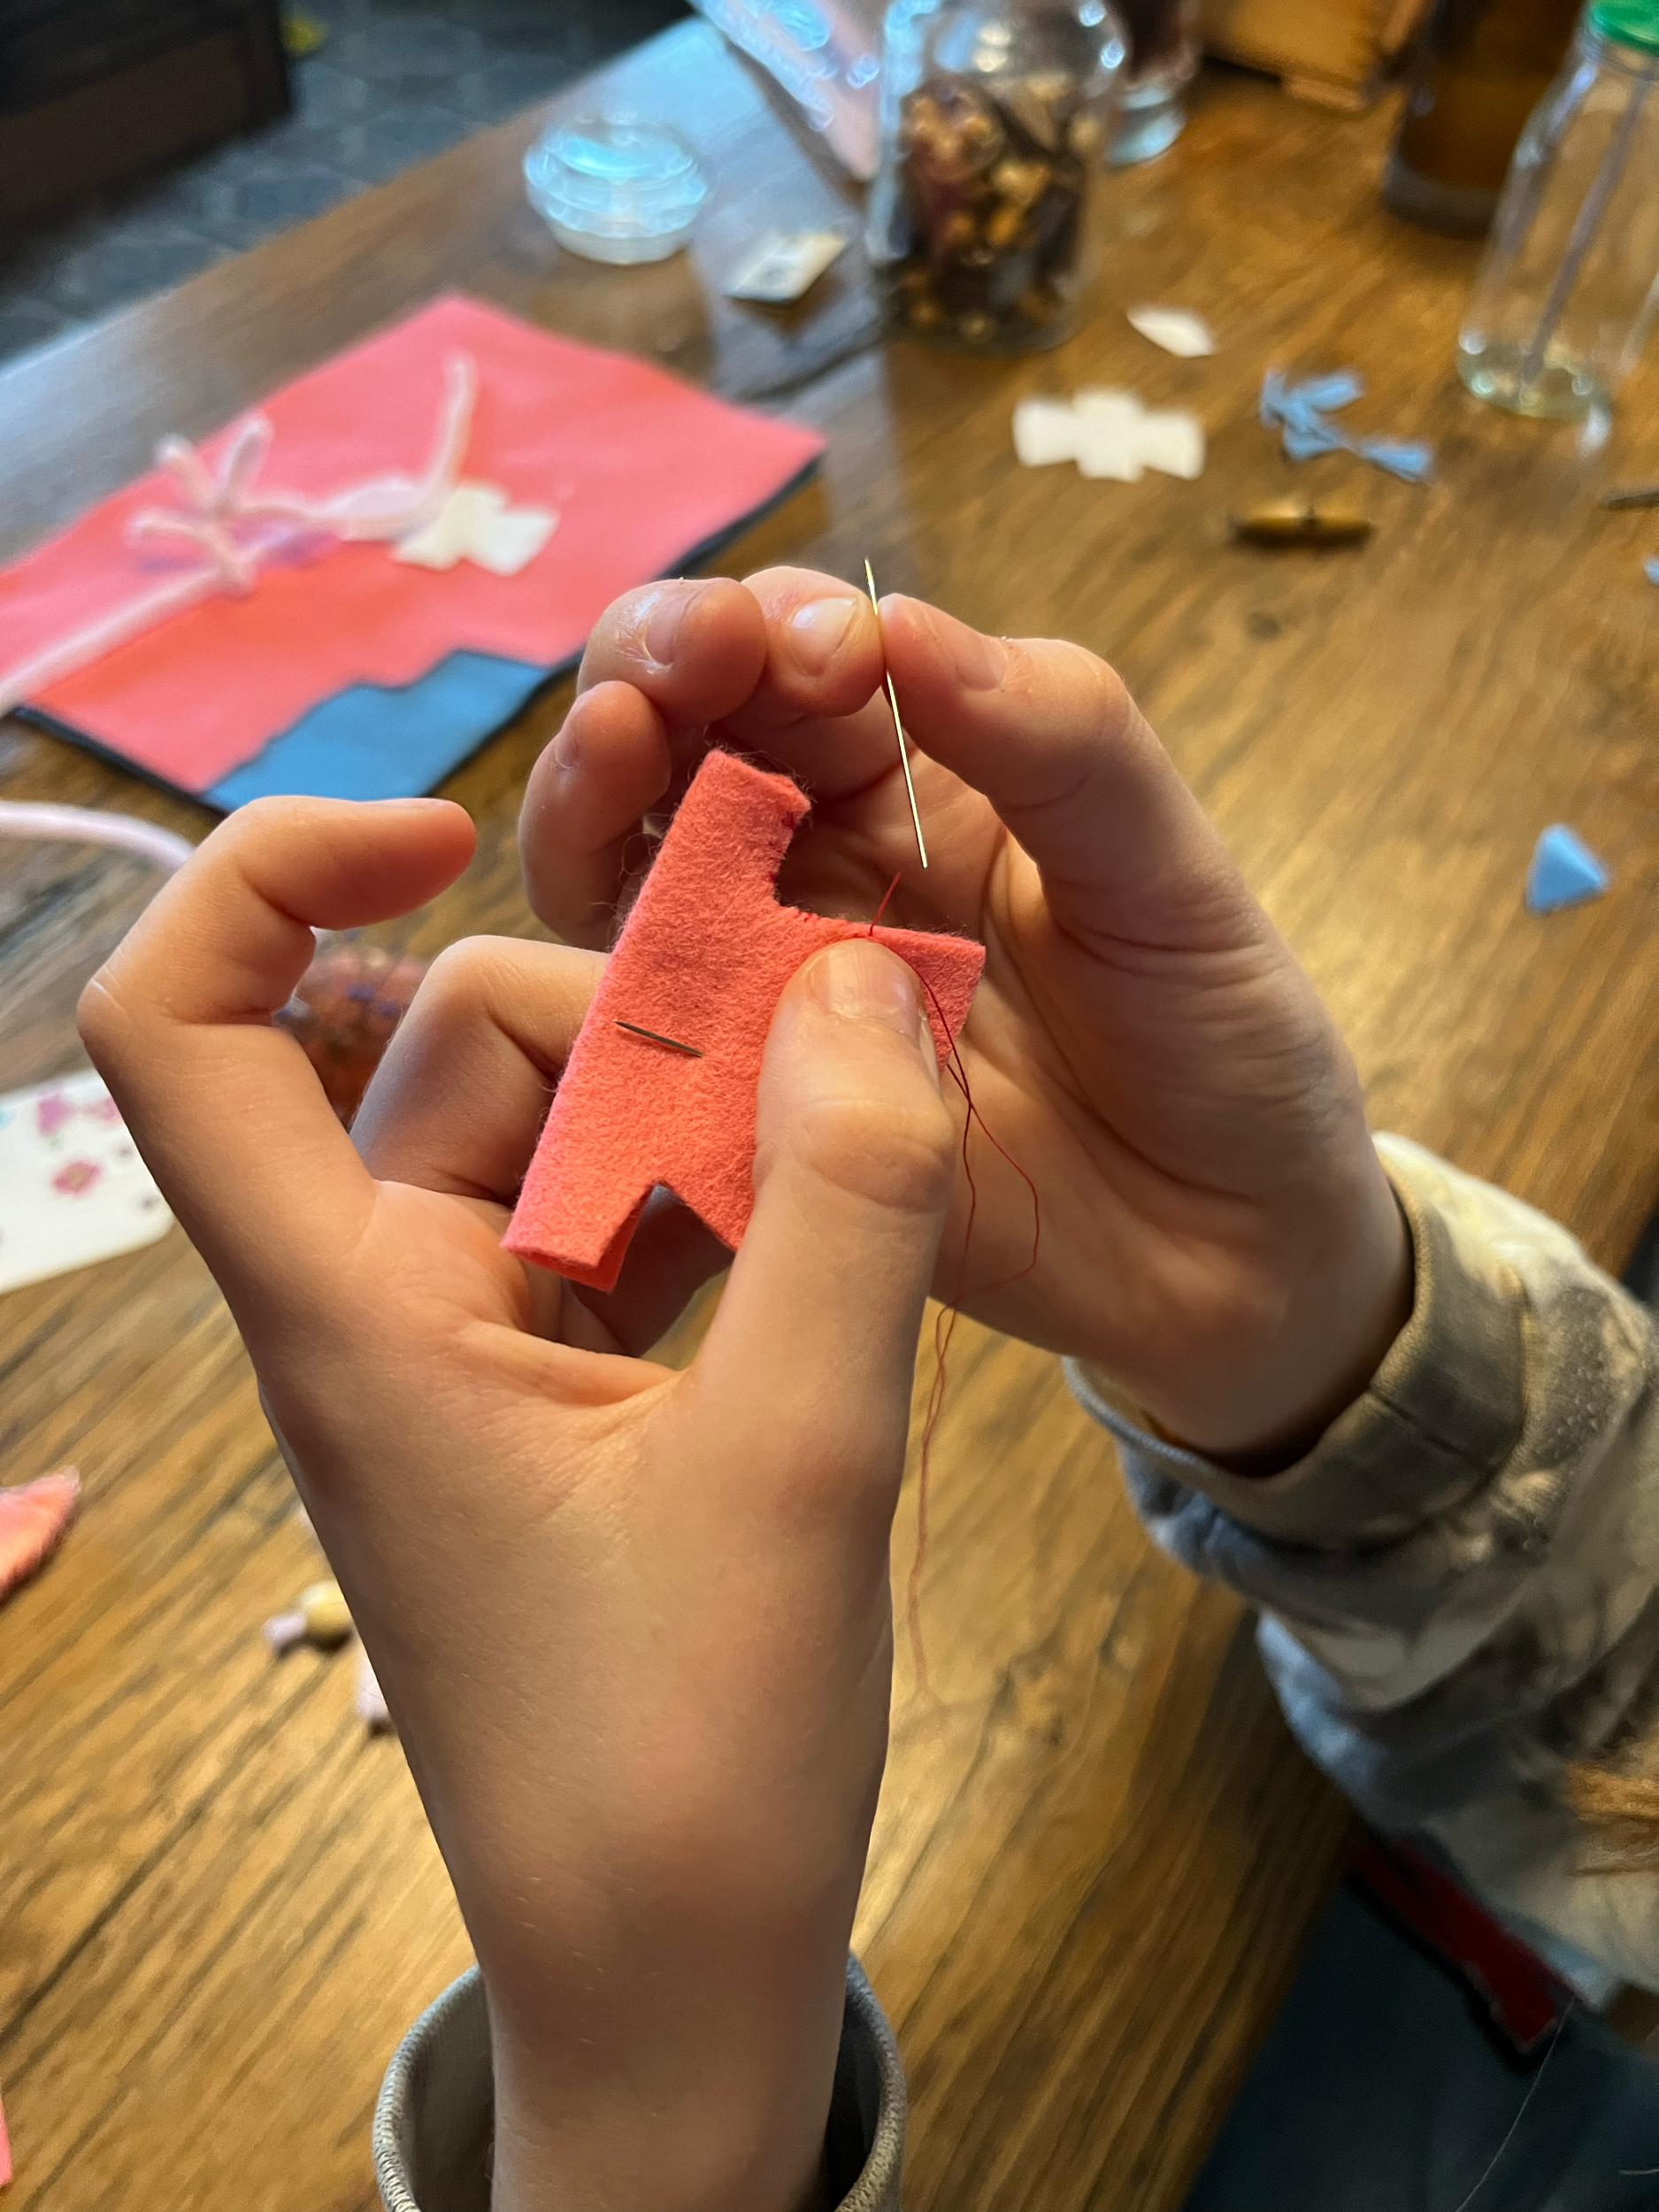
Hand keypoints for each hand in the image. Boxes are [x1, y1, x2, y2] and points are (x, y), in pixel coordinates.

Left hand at [79, 796, 956, 2211]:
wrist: (674, 1984)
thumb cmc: (688, 1767)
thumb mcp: (799, 1464)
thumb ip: (844, 1206)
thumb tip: (868, 983)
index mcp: (358, 1312)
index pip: (186, 1030)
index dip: (272, 876)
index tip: (450, 834)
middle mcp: (386, 1307)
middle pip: (455, 1052)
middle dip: (636, 1016)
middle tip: (828, 1056)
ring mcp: (471, 1356)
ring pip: (560, 1132)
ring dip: (703, 1107)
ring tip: (858, 1137)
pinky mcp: (553, 1403)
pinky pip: (619, 1226)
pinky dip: (721, 1195)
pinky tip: (835, 1226)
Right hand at [521, 569, 1410, 1462]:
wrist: (1236, 1249)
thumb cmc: (1216, 1032)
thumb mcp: (1169, 870)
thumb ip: (1060, 740)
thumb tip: (903, 621)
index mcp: (914, 775)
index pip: (792, 656)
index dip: (778, 626)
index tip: (829, 651)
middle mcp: (811, 866)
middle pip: (673, 739)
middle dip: (650, 673)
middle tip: (679, 664)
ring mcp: (766, 993)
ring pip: (619, 876)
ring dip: (589, 802)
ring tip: (615, 752)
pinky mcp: (746, 1120)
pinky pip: (643, 1053)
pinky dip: (605, 992)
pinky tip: (630, 960)